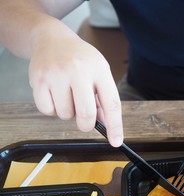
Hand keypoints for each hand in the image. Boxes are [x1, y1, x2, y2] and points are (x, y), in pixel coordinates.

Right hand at [28, 29, 122, 146]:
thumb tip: (107, 127)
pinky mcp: (39, 79)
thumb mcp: (99, 73)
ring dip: (68, 113)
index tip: (116, 141)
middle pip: (86, 114)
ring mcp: (57, 74)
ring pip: (65, 115)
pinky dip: (52, 109)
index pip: (111, 103)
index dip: (115, 126)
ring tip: (67, 95)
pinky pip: (47, 111)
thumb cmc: (80, 60)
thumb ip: (103, 99)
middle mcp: (78, 71)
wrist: (52, 39)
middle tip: (85, 120)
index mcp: (99, 70)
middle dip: (86, 124)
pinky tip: (55, 94)